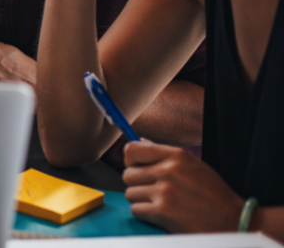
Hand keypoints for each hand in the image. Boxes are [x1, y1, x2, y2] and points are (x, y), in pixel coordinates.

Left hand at [124, 140, 243, 231]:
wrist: (234, 220)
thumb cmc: (214, 194)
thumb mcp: (194, 166)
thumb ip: (166, 155)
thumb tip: (141, 141)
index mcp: (176, 156)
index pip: (132, 149)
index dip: (130, 161)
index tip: (138, 169)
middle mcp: (168, 170)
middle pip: (128, 174)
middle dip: (137, 184)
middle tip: (153, 192)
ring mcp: (165, 191)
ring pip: (130, 193)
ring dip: (142, 201)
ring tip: (162, 203)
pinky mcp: (162, 211)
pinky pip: (136, 210)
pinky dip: (145, 214)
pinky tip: (162, 215)